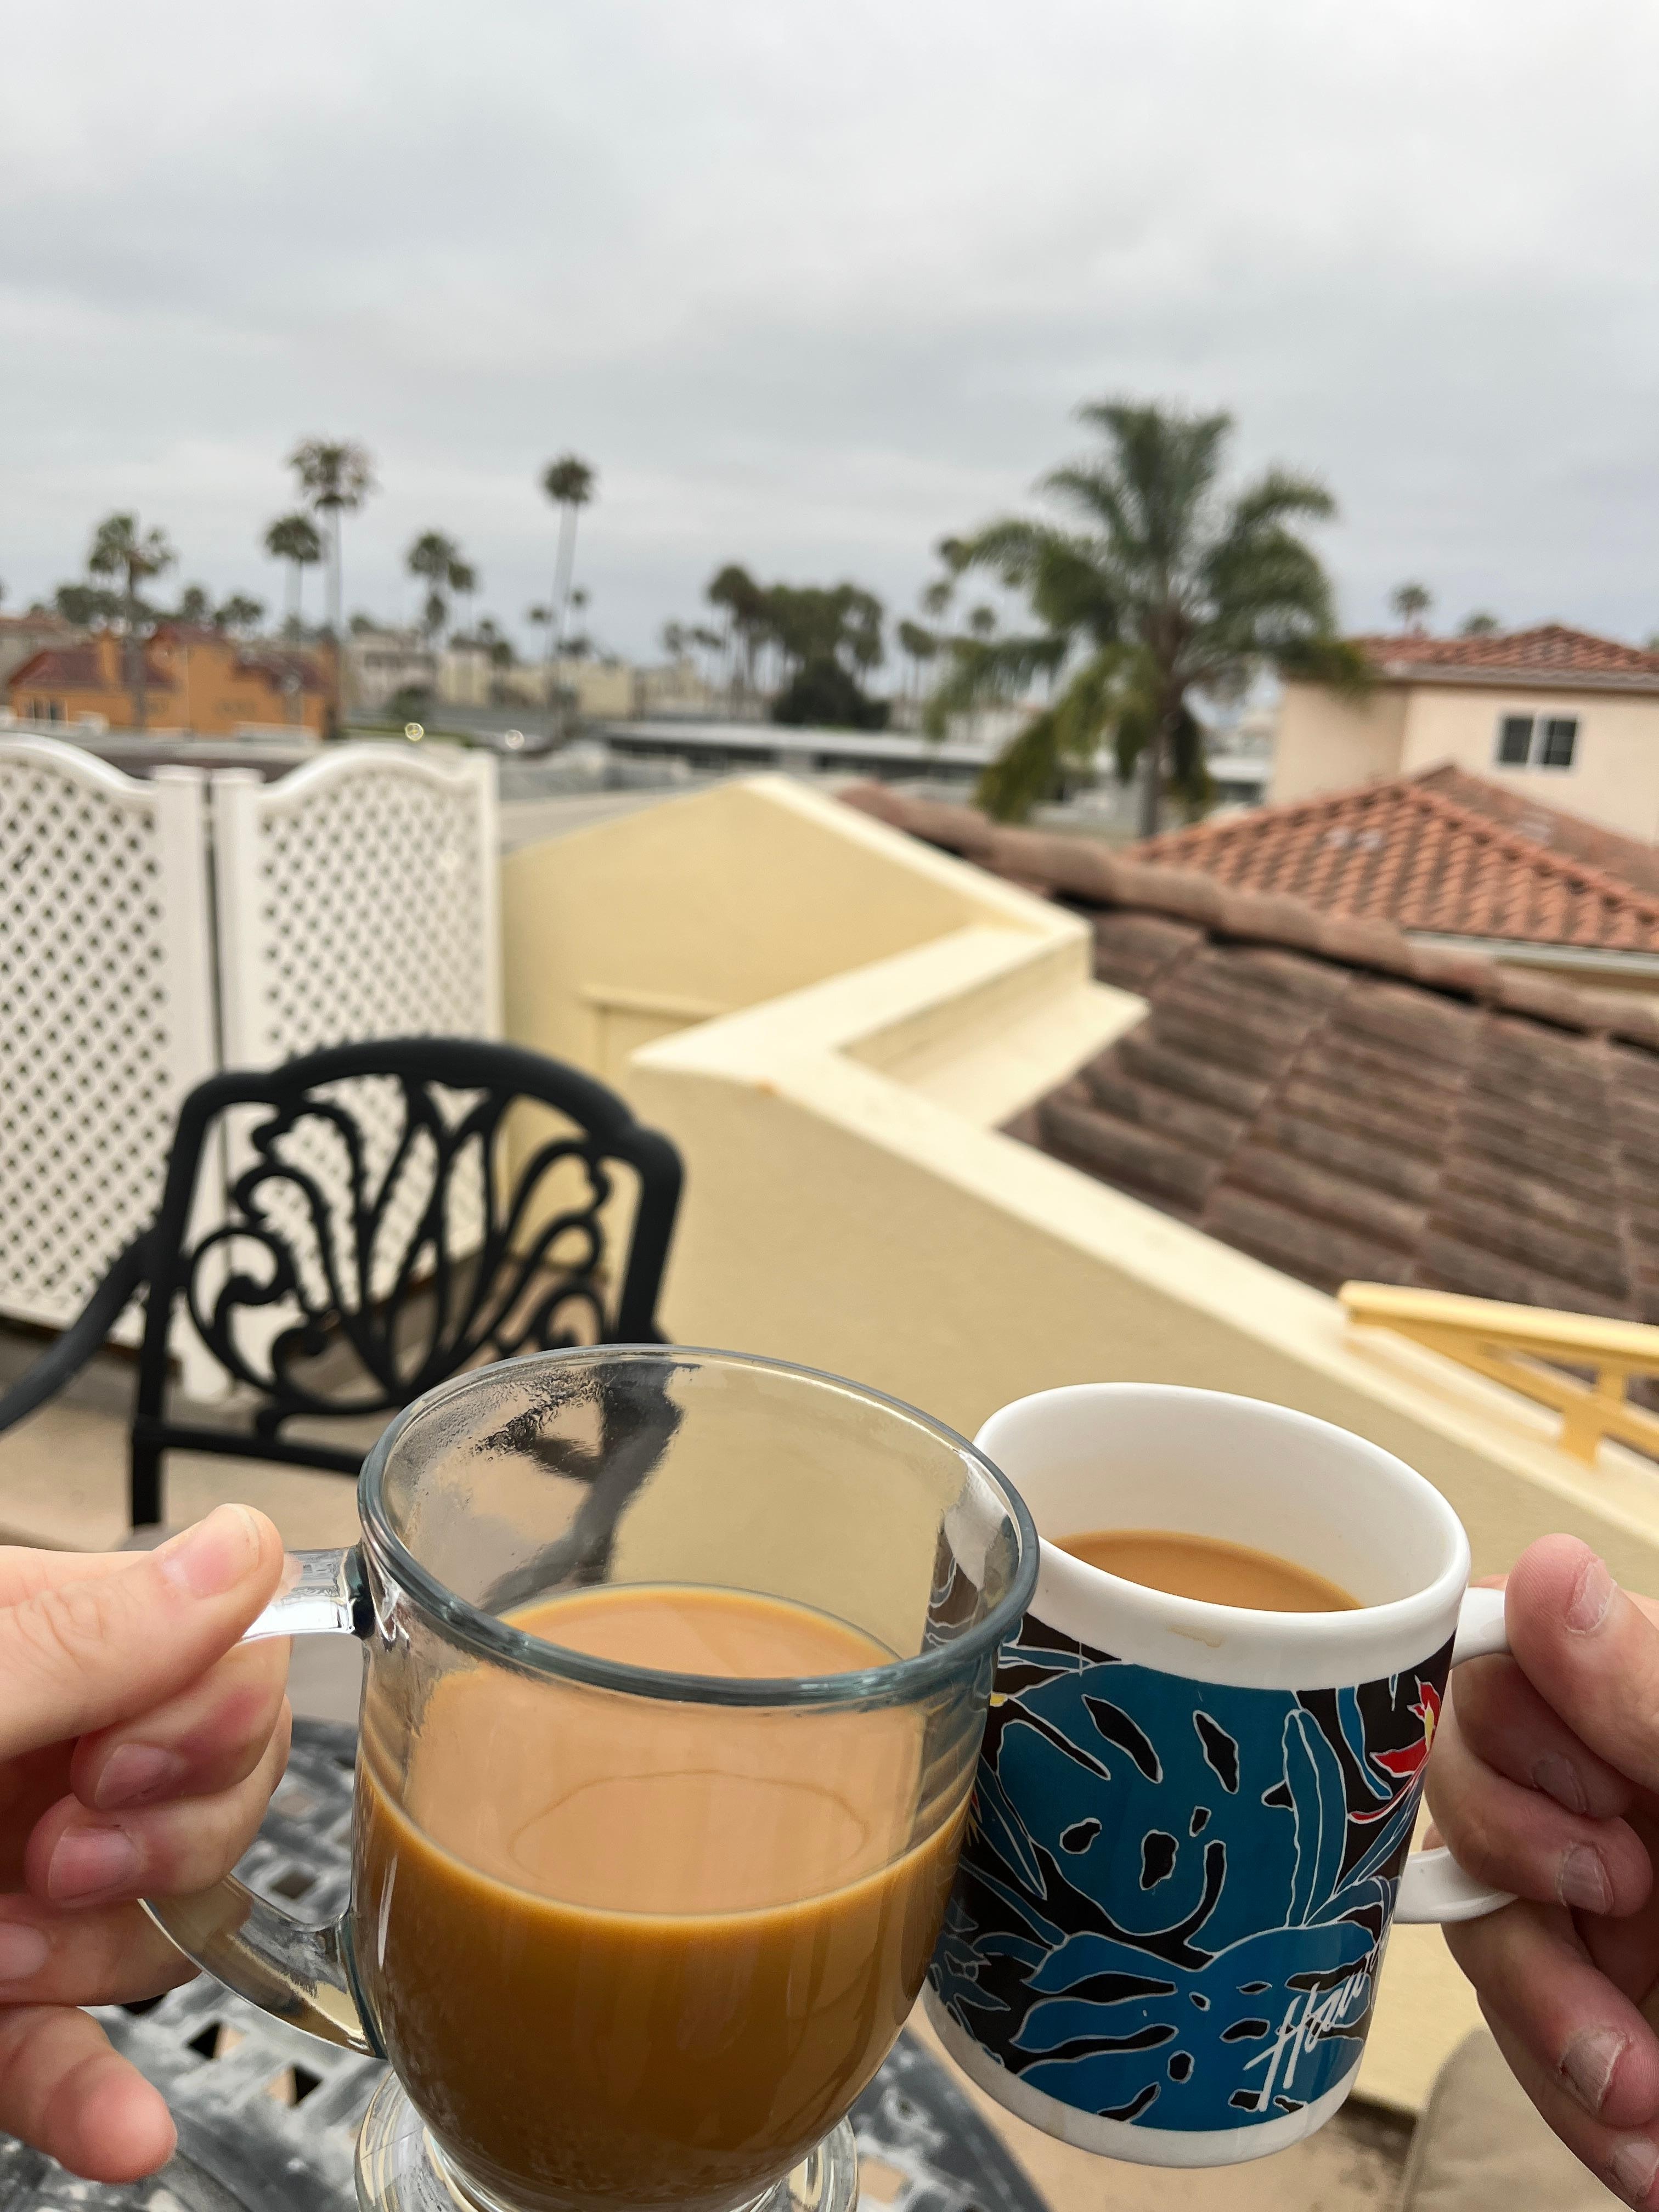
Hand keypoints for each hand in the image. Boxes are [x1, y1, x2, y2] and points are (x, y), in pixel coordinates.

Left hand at [0, 1507, 286, 2182]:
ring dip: (99, 1962)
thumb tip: (241, 1556)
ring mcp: (11, 1882)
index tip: (120, 1758)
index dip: (209, 1712)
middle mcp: (38, 1750)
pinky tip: (125, 2133)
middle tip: (60, 1851)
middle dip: (164, 1842)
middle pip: (222, 1789)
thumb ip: (78, 1632)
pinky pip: (67, 2054)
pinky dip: (97, 2097)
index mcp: (37, 1639)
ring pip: (159, 1928)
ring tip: (0, 1958)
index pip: (225, 1642)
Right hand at [1429, 1534, 1658, 2204]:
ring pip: (1473, 1904)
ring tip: (1641, 2094)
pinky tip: (1641, 2144)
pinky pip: (1512, 2020)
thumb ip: (1654, 1698)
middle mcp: (1614, 1778)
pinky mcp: (1587, 1993)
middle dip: (1516, 1852)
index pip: (1504, 1645)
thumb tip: (1549, 1573)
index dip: (1509, 1713)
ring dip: (1544, 2007)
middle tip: (1629, 1898)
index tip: (1593, 1789)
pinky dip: (1565, 2088)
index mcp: (1654, 1700)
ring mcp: (1595, 1889)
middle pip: (1463, 1767)